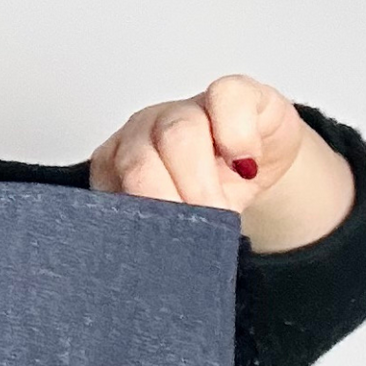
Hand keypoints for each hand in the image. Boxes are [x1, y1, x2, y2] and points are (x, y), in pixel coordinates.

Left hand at [89, 74, 355, 253]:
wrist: (257, 165)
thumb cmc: (207, 195)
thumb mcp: (175, 223)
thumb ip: (151, 234)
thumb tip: (141, 272)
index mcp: (116, 163)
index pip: (108, 182)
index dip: (135, 217)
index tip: (155, 250)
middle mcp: (142, 132)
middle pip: (141, 160)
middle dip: (167, 203)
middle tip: (191, 237)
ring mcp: (185, 107)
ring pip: (178, 132)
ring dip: (199, 181)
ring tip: (220, 214)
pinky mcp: (234, 93)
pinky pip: (225, 98)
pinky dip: (236, 134)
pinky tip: (245, 163)